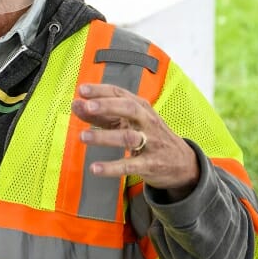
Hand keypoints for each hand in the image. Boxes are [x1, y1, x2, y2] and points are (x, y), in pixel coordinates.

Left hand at [71, 84, 198, 200]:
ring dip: (104, 136)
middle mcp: (147, 121)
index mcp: (140, 107)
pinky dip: (112, 167)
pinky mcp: (150, 164)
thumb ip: (101, 114)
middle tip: (87, 106)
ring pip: (128, 137)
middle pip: (129, 109)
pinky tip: (95, 168)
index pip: (120, 94)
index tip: (81, 90)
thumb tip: (75, 104)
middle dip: (108, 106)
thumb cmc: (148, 136)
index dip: (100, 91)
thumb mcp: (127, 122)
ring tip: (82, 136)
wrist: (182, 162)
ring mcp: (151, 142)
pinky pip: (130, 165)